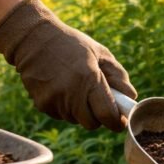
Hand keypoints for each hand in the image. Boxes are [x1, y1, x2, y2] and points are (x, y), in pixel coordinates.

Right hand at [0, 0, 135, 130]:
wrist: (33, 39)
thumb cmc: (72, 45)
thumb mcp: (100, 53)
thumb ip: (119, 76)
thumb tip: (130, 98)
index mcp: (89, 78)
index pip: (107, 115)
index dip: (116, 121)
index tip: (120, 119)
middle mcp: (70, 93)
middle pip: (92, 124)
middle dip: (98, 116)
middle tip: (98, 101)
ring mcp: (54, 100)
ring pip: (76, 120)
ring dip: (81, 111)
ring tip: (76, 87)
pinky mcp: (42, 104)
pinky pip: (61, 115)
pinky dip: (65, 107)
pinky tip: (62, 88)